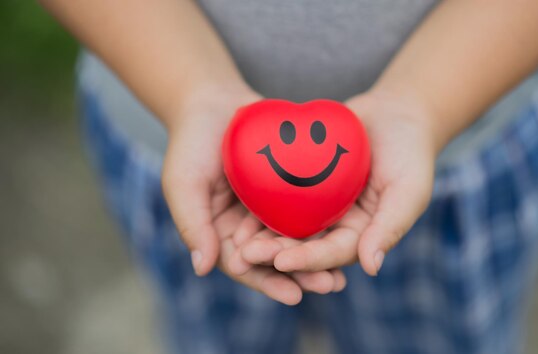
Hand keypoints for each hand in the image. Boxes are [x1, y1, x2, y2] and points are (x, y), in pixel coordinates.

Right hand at [161, 86, 344, 304]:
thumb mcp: (184, 184)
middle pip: (276, 258)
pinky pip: (307, 209)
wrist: (212, 102)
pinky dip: (324, 223)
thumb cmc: (190, 144)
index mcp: (221, 235)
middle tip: (331, 285)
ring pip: (295, 239)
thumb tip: (203, 269)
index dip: (268, 282)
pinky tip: (349, 232)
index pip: (245, 267)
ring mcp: (267, 209)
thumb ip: (193, 224)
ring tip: (344, 272)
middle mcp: (247, 228)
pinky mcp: (286, 190)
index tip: (294, 295)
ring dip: (318, 257)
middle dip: (302, 274)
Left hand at [235, 91, 436, 275]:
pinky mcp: (305, 183)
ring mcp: (320, 205)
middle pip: (304, 245)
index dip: (308, 259)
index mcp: (361, 234)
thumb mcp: (408, 190)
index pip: (332, 254)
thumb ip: (390, 227)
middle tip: (245, 256)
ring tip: (235, 241)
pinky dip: (261, 204)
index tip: (281, 262)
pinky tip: (239, 206)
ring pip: (287, 225)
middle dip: (275, 253)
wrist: (396, 114)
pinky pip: (281, 196)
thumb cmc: (410, 153)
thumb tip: (370, 267)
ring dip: (262, 235)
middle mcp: (337, 225)